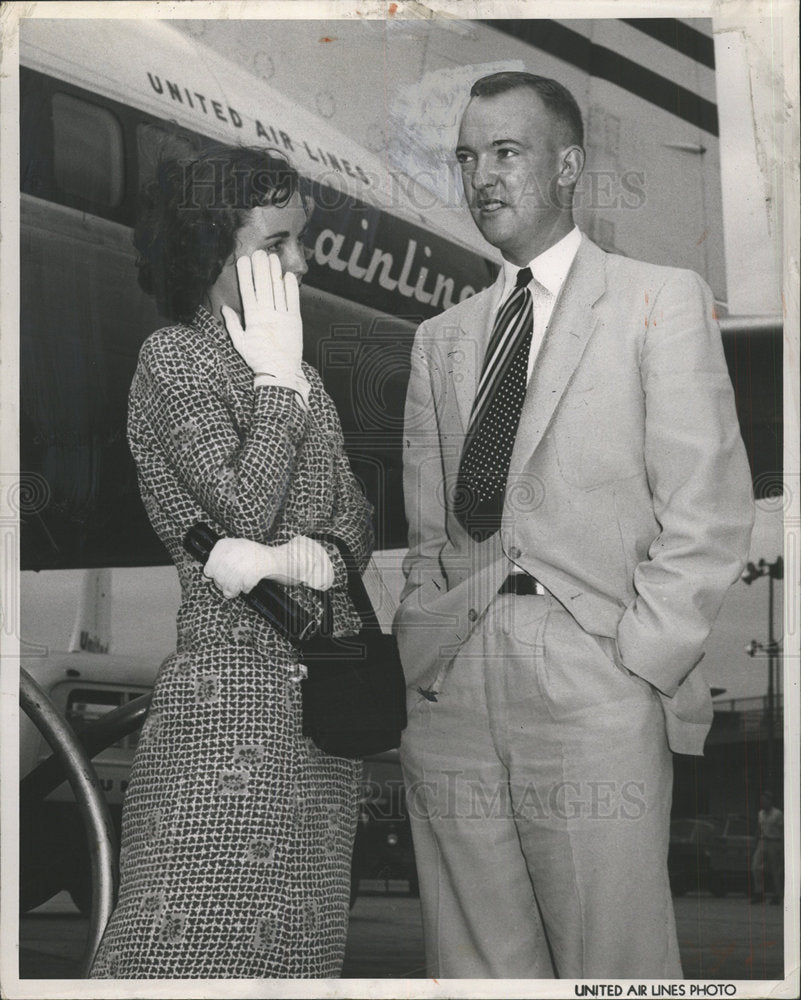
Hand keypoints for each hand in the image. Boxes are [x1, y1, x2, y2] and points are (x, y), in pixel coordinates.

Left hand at [204, 535, 332, 597]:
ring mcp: (247, 559)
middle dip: (223, 584)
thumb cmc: (256, 558)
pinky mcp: (257, 569)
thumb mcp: (237, 553)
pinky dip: (246, 588)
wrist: (282, 559)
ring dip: (233, 589)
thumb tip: (205, 574)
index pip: (210, 563)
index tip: (218, 576)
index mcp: (228, 544)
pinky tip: (249, 586)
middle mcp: (236, 549)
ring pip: (229, 582)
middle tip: (230, 586)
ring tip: (239, 588)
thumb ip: (221, 561)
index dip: (213, 574)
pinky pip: (244, 586)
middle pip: (220, 576)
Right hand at [220, 251, 302, 376]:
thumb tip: (224, 308)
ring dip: (275, 272)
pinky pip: (293, 301)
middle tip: (258, 252)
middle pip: (263, 286)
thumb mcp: (240, 343)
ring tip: (272, 257)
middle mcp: (268, 315)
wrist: (280, 374)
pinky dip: (291, 288)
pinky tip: (288, 275)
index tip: (243, 260)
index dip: (245, 274)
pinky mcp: (295, 322)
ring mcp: (283, 317)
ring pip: (278, 290)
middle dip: (260, 267)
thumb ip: (232, 324)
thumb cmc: (258, 359)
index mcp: (253, 319)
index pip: (248, 292)